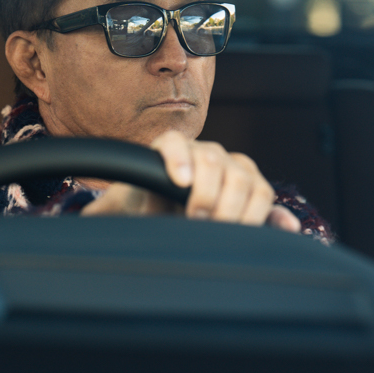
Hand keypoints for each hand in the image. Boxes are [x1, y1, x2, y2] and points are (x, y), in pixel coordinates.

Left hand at [81, 130, 301, 232]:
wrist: (165, 213)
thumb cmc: (142, 208)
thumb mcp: (123, 208)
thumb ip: (111, 209)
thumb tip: (90, 217)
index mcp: (169, 151)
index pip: (172, 143)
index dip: (178, 159)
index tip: (179, 183)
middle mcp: (203, 153)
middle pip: (214, 160)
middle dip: (209, 192)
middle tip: (198, 219)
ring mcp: (231, 168)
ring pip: (245, 176)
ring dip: (238, 205)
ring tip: (224, 229)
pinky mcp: (254, 190)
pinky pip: (268, 199)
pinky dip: (276, 216)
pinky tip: (283, 230)